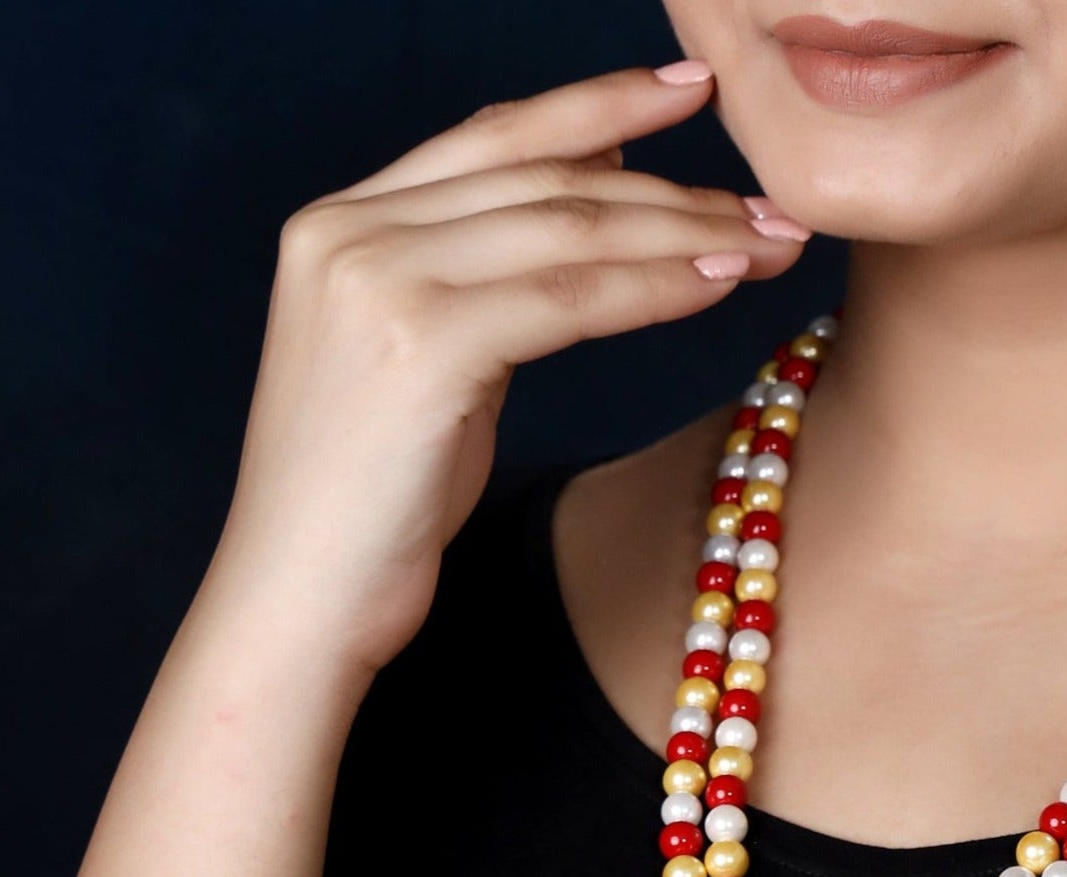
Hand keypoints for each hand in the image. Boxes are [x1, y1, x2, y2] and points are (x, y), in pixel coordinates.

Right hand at [205, 61, 805, 675]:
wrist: (297, 598)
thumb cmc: (369, 499)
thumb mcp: (426, 360)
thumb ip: (486, 275)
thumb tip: (596, 193)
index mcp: (339, 223)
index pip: (491, 136)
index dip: (596, 103)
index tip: (689, 88)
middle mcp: (347, 231)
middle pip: (542, 177)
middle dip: (670, 184)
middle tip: (769, 204)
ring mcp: (376, 281)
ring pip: (567, 228)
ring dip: (684, 232)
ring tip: (769, 244)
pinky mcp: (419, 344)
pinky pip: (570, 297)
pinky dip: (655, 287)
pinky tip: (720, 285)